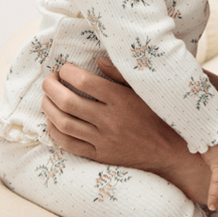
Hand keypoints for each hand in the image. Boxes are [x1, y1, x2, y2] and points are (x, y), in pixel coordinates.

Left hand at [41, 61, 184, 177]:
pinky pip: (69, 145)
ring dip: (49, 108)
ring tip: (46, 98)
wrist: (171, 152)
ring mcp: (103, 141)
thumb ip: (120, 74)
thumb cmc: (158, 115)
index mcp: (121, 100)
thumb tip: (97, 60)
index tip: (64, 68)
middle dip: (51, 87)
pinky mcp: (100, 156)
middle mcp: (110, 120)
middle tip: (48, 80)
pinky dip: (55, 131)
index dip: (68, 72)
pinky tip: (52, 121)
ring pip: (64, 123)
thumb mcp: (144, 90)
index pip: (85, 82)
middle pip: (68, 102)